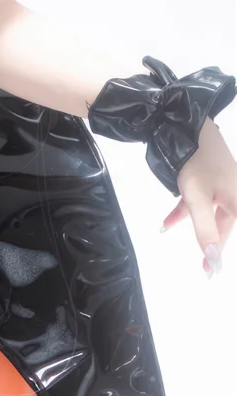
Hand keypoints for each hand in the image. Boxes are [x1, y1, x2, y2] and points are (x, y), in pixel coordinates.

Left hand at [161, 118, 235, 275]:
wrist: (184, 123)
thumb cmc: (194, 161)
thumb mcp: (197, 198)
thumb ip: (205, 229)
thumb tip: (215, 259)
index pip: (231, 233)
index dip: (222, 252)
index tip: (214, 272)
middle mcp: (234, 192)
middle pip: (226, 223)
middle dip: (213, 243)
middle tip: (205, 267)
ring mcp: (221, 183)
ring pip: (211, 212)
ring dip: (195, 226)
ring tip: (179, 241)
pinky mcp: (207, 176)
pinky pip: (198, 200)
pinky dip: (184, 211)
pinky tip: (166, 223)